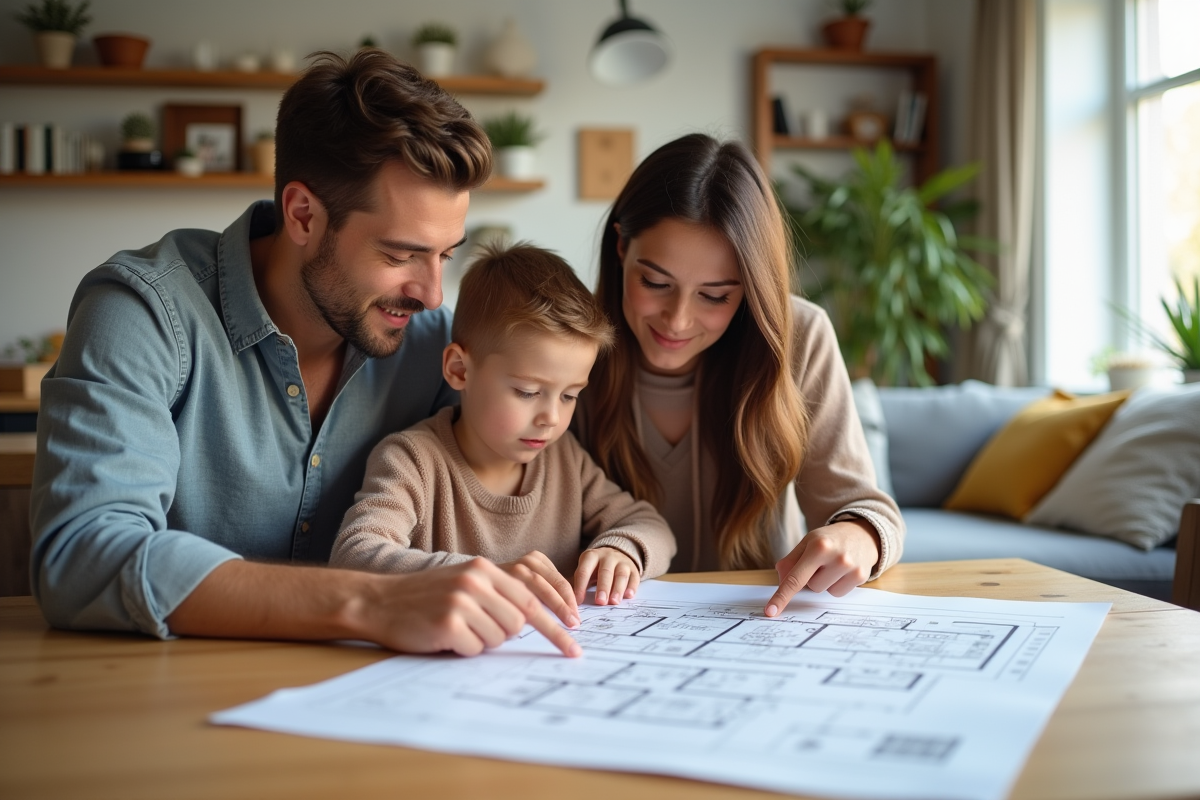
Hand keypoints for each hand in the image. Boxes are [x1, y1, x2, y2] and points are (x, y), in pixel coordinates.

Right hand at [360, 558, 580, 657]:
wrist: (378, 602)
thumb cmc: (424, 597)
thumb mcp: (464, 582)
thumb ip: (497, 593)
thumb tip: (535, 617)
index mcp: (484, 569)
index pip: (532, 597)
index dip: (555, 621)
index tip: (574, 640)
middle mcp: (476, 581)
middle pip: (519, 621)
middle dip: (510, 634)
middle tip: (500, 636)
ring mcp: (461, 602)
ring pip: (499, 638)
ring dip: (482, 641)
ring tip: (459, 630)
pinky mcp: (448, 624)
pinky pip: (475, 649)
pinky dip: (463, 650)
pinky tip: (444, 637)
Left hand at [573, 547, 639, 605]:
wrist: (616, 553)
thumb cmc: (596, 567)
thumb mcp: (585, 569)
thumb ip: (579, 583)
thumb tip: (573, 602)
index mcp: (591, 556)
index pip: (584, 571)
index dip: (581, 586)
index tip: (579, 601)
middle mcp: (608, 557)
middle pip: (605, 572)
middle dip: (603, 588)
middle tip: (600, 602)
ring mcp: (622, 562)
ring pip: (621, 575)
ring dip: (617, 589)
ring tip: (614, 602)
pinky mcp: (634, 569)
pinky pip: (634, 578)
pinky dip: (632, 587)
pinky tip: (629, 596)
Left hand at [764, 518, 880, 615]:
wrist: (861, 533)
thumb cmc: (828, 540)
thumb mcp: (806, 543)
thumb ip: (790, 562)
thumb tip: (781, 583)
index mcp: (818, 546)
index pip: (796, 578)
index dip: (782, 596)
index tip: (770, 612)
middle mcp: (837, 557)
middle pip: (811, 587)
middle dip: (813, 577)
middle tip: (823, 561)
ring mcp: (851, 567)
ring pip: (825, 592)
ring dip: (825, 582)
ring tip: (833, 564)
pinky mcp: (861, 576)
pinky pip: (838, 593)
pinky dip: (837, 585)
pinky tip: (843, 571)